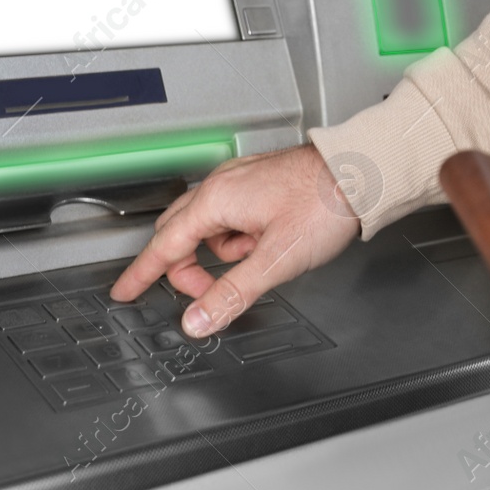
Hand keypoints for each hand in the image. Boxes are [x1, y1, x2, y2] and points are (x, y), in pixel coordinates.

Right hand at [110, 144, 360, 337]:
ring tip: (259, 258)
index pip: (164, 245)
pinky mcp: (260, 180)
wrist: (364, 169)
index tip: (125, 291)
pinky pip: (232, 213)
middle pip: (181, 232)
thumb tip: (197, 320)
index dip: (142, 273)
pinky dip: (241, 235)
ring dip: (222, 251)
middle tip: (203, 292)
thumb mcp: (275, 260)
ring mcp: (241, 178)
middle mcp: (223, 184)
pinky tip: (270, 240)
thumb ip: (232, 292)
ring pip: (209, 224)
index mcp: (217, 200)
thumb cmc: (325, 203)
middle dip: (187, 266)